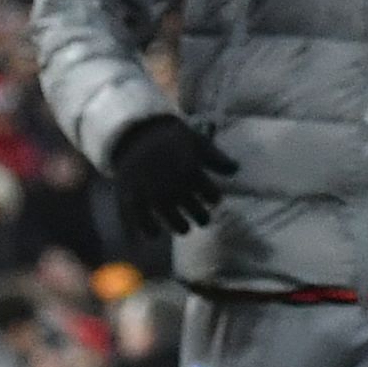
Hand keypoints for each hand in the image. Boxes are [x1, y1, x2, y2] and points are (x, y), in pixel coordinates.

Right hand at [107, 114, 236, 239]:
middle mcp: (172, 185)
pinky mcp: (131, 196)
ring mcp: (151, 193)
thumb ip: (216, 158)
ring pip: (173, 220)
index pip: (211, 195)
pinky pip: (141, 220)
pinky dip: (148, 229)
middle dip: (202, 217)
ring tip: (183, 228)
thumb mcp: (197, 142)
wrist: (134, 133)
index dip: (213, 198)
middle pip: (195, 210)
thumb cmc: (170, 138)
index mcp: (191, 171)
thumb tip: (236, 170)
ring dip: (180, 226)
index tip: (212, 199)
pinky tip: (154, 234)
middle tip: (203, 219)